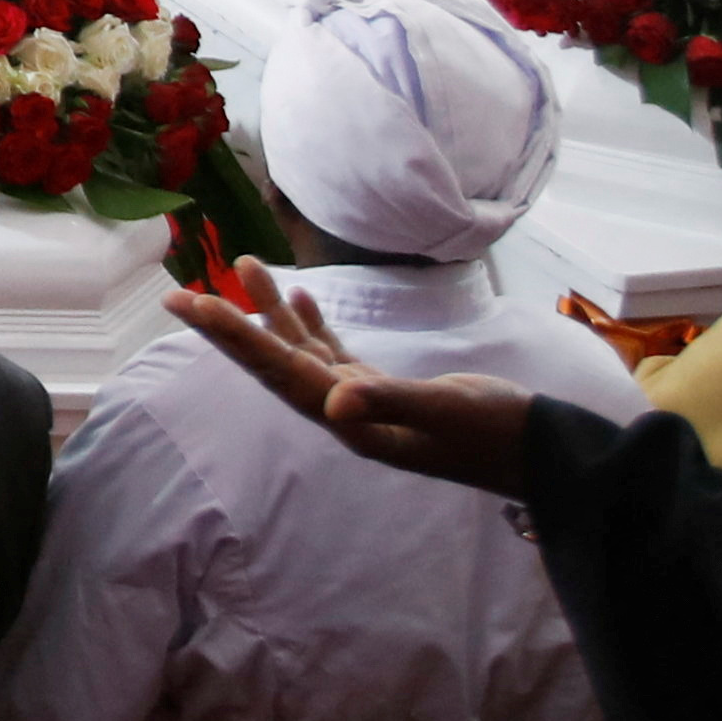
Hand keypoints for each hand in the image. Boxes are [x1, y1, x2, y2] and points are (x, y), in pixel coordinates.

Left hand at [171, 271, 541, 495]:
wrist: (541, 454)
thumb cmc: (498, 434)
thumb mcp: (445, 413)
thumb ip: (390, 404)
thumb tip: (332, 403)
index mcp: (350, 420)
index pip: (280, 370)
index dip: (235, 337)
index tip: (193, 305)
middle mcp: (346, 412)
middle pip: (274, 363)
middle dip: (228, 327)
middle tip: (179, 295)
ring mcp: (364, 402)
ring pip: (301, 351)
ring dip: (269, 312)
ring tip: (241, 266)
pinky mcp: (387, 391)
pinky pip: (334, 353)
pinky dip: (312, 325)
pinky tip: (297, 298)